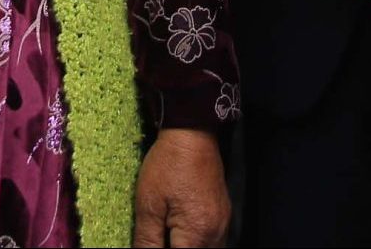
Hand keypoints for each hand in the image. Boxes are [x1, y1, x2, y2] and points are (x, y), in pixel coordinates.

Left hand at [132, 127, 228, 247]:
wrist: (192, 133)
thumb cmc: (169, 165)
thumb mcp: (148, 205)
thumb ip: (147, 241)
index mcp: (197, 234)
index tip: (151, 243)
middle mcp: (216, 233)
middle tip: (158, 239)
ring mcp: (222, 224)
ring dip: (187, 248)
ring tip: (167, 237)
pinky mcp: (223, 215)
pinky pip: (213, 241)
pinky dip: (196, 243)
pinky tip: (180, 234)